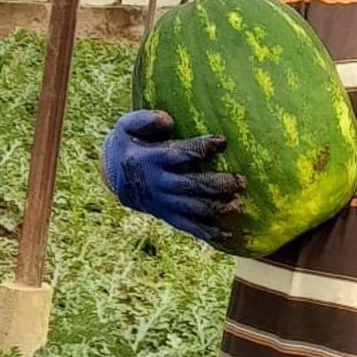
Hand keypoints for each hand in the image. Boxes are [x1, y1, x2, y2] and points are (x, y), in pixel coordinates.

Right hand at [100, 110, 244, 246]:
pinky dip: (208, 232)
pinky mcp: (168, 216)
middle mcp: (159, 183)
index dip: (200, 147)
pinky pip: (189, 227)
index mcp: (151, 159)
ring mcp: (164, 202)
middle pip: (190, 185)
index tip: (222, 142)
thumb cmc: (129, 144)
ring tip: (239, 206)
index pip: (178, 154)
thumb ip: (144, 120)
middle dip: (217, 184)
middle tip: (241, 181)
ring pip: (192, 208)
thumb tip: (168, 120)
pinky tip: (228, 236)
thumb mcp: (126, 126)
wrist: (115, 178)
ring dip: (216, 208)